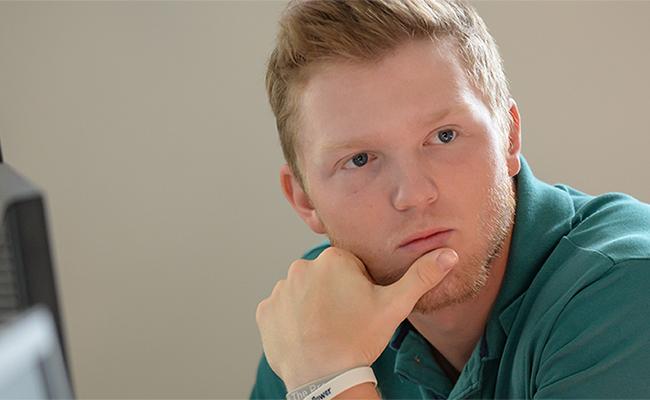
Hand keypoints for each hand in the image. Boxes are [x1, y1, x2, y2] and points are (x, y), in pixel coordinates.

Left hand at [255, 246, 457, 390]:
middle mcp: (301, 267)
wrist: (325, 378)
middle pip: (323, 278)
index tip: (360, 308)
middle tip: (344, 321)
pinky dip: (291, 321)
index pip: (348, 267)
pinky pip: (281, 310)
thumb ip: (421, 276)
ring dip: (311, 306)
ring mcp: (280, 290)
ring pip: (302, 293)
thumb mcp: (395, 306)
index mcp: (333, 259)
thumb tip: (449, 255)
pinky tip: (306, 336)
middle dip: (333, 294)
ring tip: (325, 330)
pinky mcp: (265, 312)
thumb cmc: (360, 340)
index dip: (358, 288)